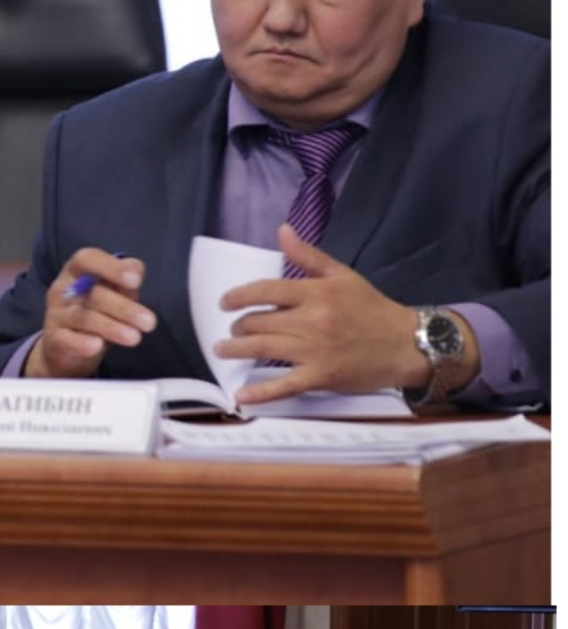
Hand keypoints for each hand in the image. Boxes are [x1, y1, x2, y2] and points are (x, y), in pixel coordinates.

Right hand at [24, 249, 151, 377]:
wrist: (67, 345)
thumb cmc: (95, 310)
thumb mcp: (113, 291)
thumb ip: (125, 281)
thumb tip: (136, 270)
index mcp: (77, 270)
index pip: (88, 259)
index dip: (111, 267)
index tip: (136, 281)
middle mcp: (63, 289)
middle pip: (93, 294)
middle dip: (123, 308)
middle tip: (149, 322)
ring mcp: (56, 314)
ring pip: (83, 318)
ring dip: (111, 328)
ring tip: (134, 337)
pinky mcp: (53, 339)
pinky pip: (66, 339)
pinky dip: (82, 343)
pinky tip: (97, 346)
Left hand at [218, 225, 478, 403]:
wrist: (405, 343)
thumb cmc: (371, 308)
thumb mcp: (342, 276)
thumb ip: (308, 256)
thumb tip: (282, 231)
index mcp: (317, 293)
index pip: (265, 291)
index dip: (238, 296)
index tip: (226, 303)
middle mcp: (312, 320)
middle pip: (258, 321)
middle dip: (238, 326)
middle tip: (234, 330)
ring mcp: (314, 350)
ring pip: (262, 348)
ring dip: (236, 350)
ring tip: (223, 351)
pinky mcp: (320, 376)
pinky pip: (283, 386)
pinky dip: (260, 393)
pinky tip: (240, 396)